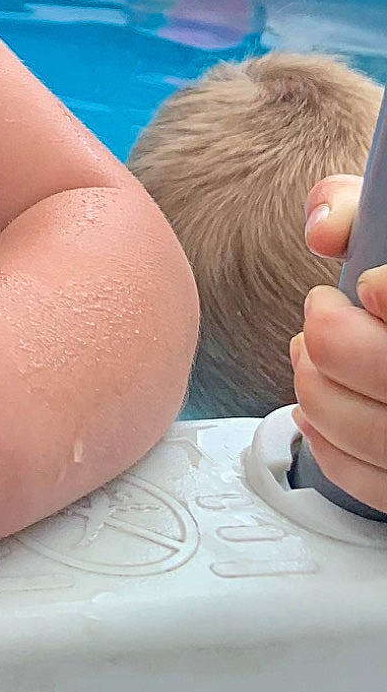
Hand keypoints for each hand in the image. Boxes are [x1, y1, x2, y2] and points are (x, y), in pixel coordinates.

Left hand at [293, 175, 386, 512]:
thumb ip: (356, 207)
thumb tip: (322, 232)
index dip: (379, 291)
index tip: (367, 285)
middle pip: (378, 368)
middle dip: (329, 332)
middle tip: (327, 308)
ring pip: (363, 428)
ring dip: (314, 381)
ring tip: (313, 350)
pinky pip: (368, 483)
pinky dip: (327, 442)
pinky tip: (317, 406)